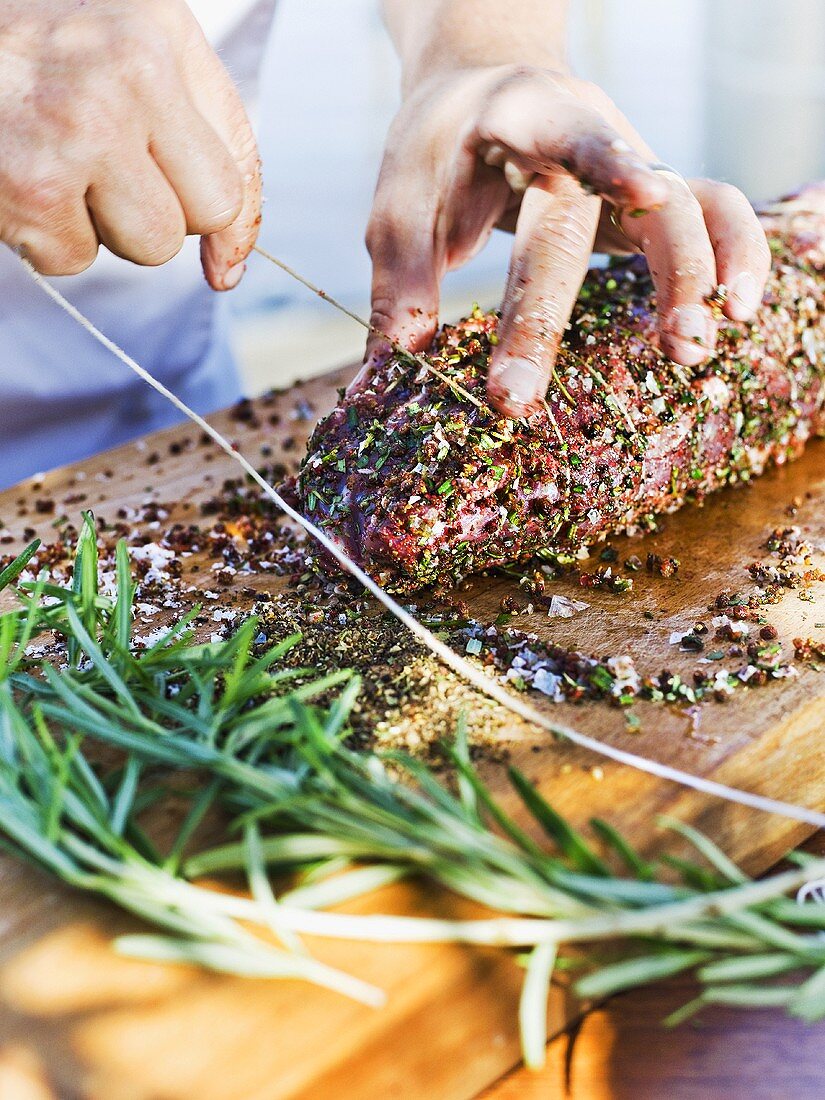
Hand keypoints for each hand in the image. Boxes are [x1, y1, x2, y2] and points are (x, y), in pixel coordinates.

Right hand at [0, 0, 260, 288]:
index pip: (237, 173)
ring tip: (62, 167)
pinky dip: (47, 237)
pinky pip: (75, 260)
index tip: (220, 254)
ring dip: (108, 229)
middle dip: (164, 214)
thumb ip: (204, 143)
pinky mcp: (30, 187)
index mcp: (160, 34)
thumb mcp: (134, 53)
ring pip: (149, 248)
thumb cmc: (33, 45)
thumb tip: (228, 271)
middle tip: (109, 172)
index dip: (228, 224)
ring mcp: (76, 132)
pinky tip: (22, 179)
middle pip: (202, 218)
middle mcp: (126, 76)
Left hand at [364, 65, 770, 416]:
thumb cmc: (441, 153)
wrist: (484, 89)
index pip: (566, 133)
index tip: (640, 192)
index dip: (608, 159)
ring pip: (689, 203)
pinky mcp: (651, 199)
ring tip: (690, 349)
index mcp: (521, 117)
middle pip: (598, 208)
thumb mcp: (402, 201)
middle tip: (524, 394)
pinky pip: (716, 214)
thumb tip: (389, 378)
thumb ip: (401, 282)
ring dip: (695, 274)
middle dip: (554, 309)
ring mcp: (631, 163)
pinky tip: (739, 312)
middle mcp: (590, 133)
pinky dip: (736, 256)